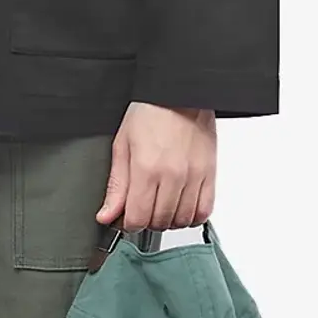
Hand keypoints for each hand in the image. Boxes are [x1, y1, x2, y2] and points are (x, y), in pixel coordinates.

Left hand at [97, 103, 217, 230]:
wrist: (179, 94)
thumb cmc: (150, 113)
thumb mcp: (122, 146)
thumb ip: (116, 186)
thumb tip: (107, 215)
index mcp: (146, 169)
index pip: (137, 219)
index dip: (128, 223)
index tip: (126, 216)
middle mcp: (173, 175)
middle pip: (159, 223)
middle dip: (146, 221)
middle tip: (142, 208)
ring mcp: (194, 176)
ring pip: (182, 221)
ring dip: (168, 220)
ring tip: (160, 206)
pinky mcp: (210, 174)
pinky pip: (204, 211)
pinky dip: (191, 216)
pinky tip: (180, 206)